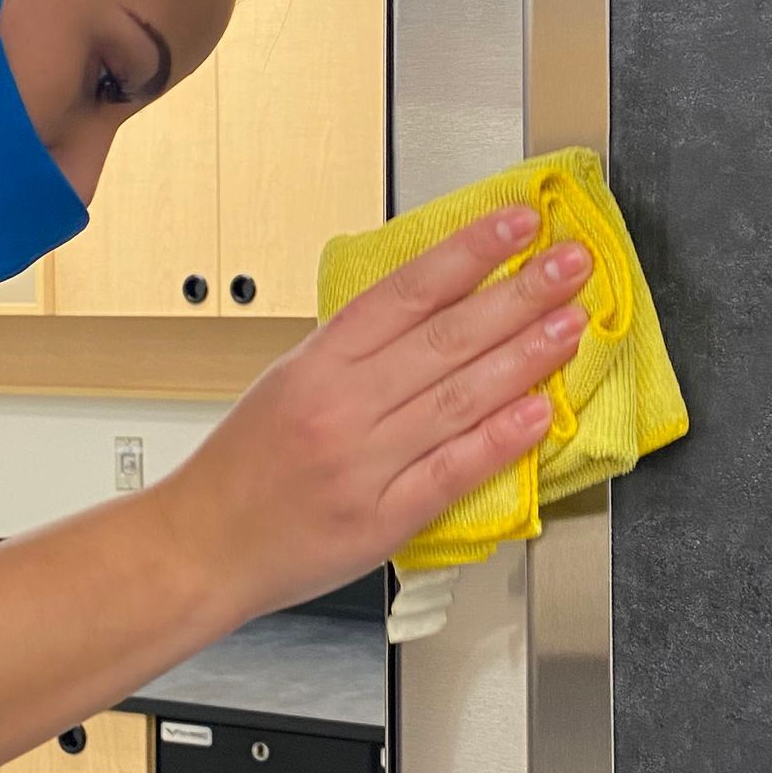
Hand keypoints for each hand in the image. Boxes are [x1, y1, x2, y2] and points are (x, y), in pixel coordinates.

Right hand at [159, 206, 591, 621]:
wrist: (199, 548)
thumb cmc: (243, 468)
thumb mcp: (286, 382)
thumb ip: (357, 350)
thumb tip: (434, 307)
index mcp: (317, 363)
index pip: (407, 292)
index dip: (469, 252)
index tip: (517, 224)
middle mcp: (341, 406)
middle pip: (446, 338)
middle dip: (519, 294)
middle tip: (570, 264)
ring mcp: (363, 464)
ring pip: (460, 398)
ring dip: (525, 357)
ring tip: (572, 325)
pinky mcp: (381, 519)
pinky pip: (452, 471)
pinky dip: (499, 440)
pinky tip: (540, 413)